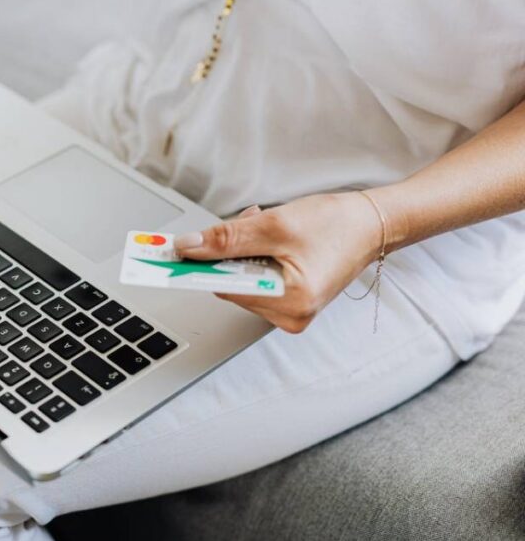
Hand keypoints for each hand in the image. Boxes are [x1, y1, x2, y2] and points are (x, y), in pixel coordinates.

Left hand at [174, 192, 384, 332]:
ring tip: (270, 230)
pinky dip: (255, 257)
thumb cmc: (336, 223)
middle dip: (230, 252)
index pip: (224, 287)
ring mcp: (290, 313)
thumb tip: (187, 248)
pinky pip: (254, 281)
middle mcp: (290, 316)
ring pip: (239, 281)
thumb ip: (228, 238)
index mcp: (291, 302)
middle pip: (230, 285)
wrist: (372, 224)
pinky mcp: (289, 304)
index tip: (167, 258)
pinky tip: (274, 240)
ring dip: (243, 251)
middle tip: (249, 223)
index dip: (197, 267)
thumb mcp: (276, 224)